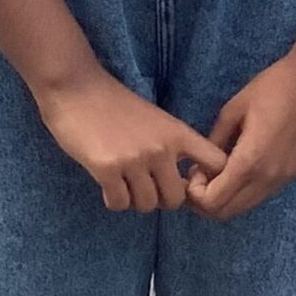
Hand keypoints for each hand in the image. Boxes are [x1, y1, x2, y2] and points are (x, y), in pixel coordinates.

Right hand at [34, 67, 228, 212]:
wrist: (79, 90)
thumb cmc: (117, 106)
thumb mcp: (158, 120)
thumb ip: (174, 147)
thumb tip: (185, 185)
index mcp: (179, 133)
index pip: (216, 163)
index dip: (207, 183)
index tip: (187, 185)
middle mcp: (162, 148)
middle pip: (176, 199)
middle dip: (161, 200)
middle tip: (147, 188)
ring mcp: (135, 159)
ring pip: (147, 205)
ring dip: (135, 200)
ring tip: (126, 184)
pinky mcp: (107, 169)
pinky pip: (119, 204)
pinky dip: (114, 200)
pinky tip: (109, 185)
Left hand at [185, 54, 295, 222]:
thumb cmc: (271, 88)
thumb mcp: (232, 111)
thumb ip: (213, 143)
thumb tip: (200, 167)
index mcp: (250, 161)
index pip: (213, 202)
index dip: (195, 193)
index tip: (194, 171)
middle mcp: (268, 178)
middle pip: (227, 212)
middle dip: (206, 201)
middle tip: (200, 178)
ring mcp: (284, 178)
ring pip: (245, 207)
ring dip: (227, 198)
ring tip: (219, 173)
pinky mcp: (294, 173)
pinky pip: (262, 194)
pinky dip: (245, 191)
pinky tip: (242, 168)